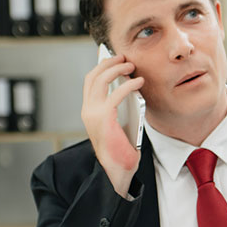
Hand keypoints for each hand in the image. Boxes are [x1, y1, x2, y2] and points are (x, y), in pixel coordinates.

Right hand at [81, 54, 144, 197]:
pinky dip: (129, 84)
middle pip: (94, 76)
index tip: (114, 57)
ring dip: (117, 69)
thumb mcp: (117, 122)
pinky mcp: (104, 118)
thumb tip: (129, 84)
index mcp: (89, 110)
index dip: (101, 66)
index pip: (90, 81)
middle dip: (109, 62)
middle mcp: (87, 109)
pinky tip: (139, 82)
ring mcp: (93, 113)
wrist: (117, 170)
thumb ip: (118, 105)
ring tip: (131, 65)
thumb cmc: (121, 148)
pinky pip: (116, 94)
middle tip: (124, 57)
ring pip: (101, 80)